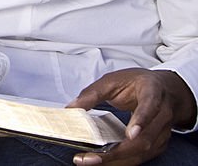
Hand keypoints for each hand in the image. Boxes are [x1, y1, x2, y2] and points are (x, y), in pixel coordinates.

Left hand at [66, 68, 196, 165]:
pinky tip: (102, 161)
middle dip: (117, 151)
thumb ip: (93, 93)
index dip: (141, 120)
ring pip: (142, 152)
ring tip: (89, 161)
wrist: (164, 90)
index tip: (130, 134)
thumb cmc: (137, 83)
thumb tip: (72, 108)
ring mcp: (163, 132)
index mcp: (152, 92)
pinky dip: (120, 161)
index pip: (150, 107)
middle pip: (145, 138)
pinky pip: (140, 157)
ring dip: (116, 160)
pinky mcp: (158, 144)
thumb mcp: (113, 80)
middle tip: (90, 156)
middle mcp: (162, 115)